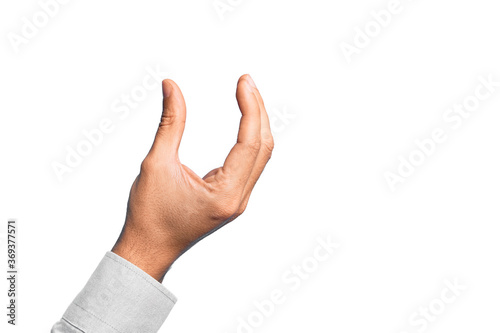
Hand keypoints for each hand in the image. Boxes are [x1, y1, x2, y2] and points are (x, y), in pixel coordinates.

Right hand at [112, 75, 273, 281]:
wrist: (148, 250)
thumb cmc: (149, 215)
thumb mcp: (156, 164)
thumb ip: (170, 124)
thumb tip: (172, 87)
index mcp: (226, 194)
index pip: (250, 143)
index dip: (250, 108)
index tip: (244, 81)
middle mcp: (238, 199)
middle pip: (263, 147)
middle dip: (258, 111)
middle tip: (246, 81)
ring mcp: (237, 200)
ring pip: (260, 156)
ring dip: (257, 125)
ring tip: (247, 95)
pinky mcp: (231, 198)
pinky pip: (250, 165)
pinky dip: (250, 140)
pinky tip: (244, 122)